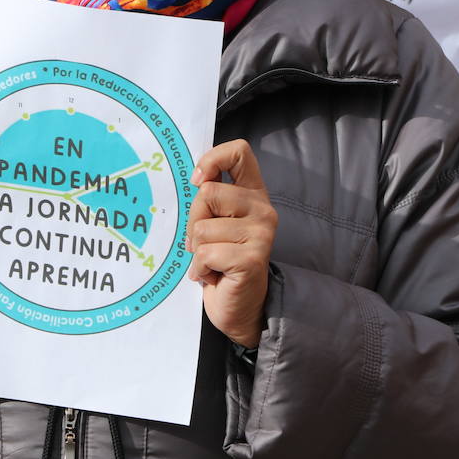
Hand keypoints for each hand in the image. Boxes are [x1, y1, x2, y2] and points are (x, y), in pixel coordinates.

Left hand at [186, 140, 277, 348]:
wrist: (239, 307)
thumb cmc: (221, 261)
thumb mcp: (215, 222)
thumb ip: (210, 199)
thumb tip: (196, 179)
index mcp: (253, 193)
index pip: (240, 152)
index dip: (212, 159)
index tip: (197, 181)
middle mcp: (263, 209)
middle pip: (208, 193)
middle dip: (194, 221)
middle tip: (205, 243)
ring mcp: (261, 233)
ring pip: (202, 226)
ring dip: (197, 250)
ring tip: (212, 262)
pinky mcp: (252, 258)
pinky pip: (206, 253)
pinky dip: (200, 269)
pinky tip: (214, 276)